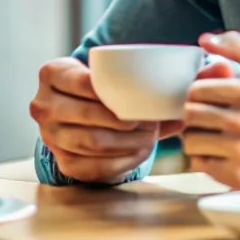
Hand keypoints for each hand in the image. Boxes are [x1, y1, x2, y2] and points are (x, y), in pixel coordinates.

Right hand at [28, 57, 166, 183]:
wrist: (74, 108)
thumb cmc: (98, 87)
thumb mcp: (107, 72)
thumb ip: (144, 77)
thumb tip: (197, 86)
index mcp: (50, 73)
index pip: (83, 83)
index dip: (114, 93)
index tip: (140, 99)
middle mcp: (42, 105)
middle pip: (88, 116)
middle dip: (126, 122)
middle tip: (151, 123)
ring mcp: (49, 136)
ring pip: (93, 142)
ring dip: (128, 143)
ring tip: (149, 137)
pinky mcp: (61, 161)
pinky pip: (94, 167)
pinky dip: (122, 162)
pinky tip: (138, 154)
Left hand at [180, 32, 239, 189]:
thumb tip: (206, 40)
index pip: (197, 89)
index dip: (200, 92)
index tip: (209, 97)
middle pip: (190, 113)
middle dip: (197, 113)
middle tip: (210, 116)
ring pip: (191, 139)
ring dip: (198, 136)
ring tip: (215, 134)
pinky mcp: (237, 176)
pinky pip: (198, 163)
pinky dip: (204, 158)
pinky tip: (220, 152)